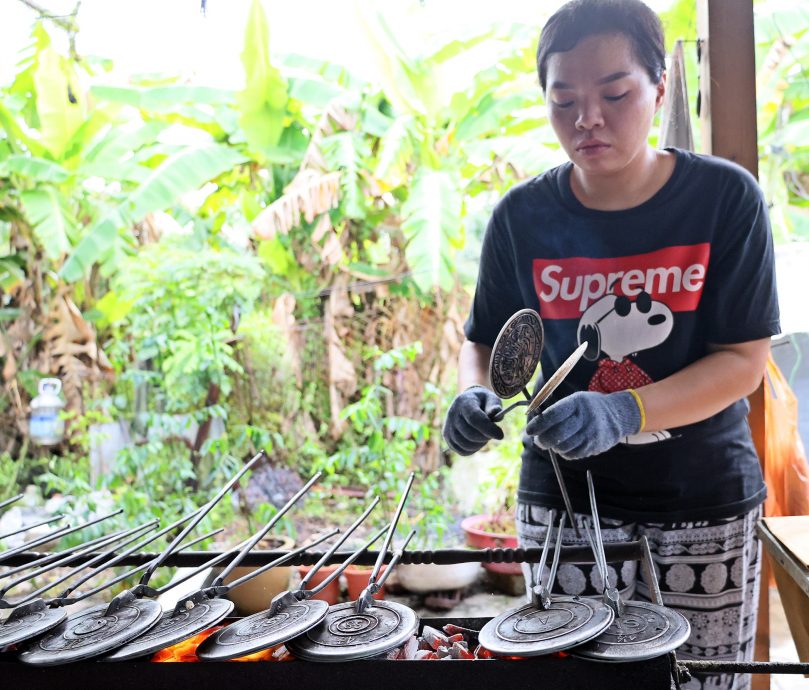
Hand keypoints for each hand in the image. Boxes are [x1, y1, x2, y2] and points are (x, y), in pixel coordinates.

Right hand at [443, 385, 503, 455]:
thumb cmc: (482, 401)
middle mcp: (452, 413)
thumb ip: (494, 405)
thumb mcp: (491, 398)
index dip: (488, 429)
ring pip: (465, 444)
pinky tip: (478, 442)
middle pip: (469, 433)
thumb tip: (496, 413)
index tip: (501, 435)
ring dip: (479, 444)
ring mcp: (448, 426)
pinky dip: (472, 450)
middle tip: (493, 433)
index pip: (474, 418)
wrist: (467, 401)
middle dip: (485, 437)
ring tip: (485, 436)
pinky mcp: (447, 436)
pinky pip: (461, 450)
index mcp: (464, 402)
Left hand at [525, 390, 641, 459]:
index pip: (553, 415)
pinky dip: (564, 452)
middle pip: (557, 434)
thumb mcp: (575, 400)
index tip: (529, 430)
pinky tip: (565, 446)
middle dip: (543, 440)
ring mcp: (590, 433)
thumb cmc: (589, 407)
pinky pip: (572, 454)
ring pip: (563, 446)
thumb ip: (556, 410)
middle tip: (538, 440)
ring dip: (553, 447)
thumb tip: (534, 423)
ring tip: (553, 442)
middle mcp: (584, 418)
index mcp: (576, 403)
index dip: (538, 424)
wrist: (618, 415)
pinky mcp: (594, 446)